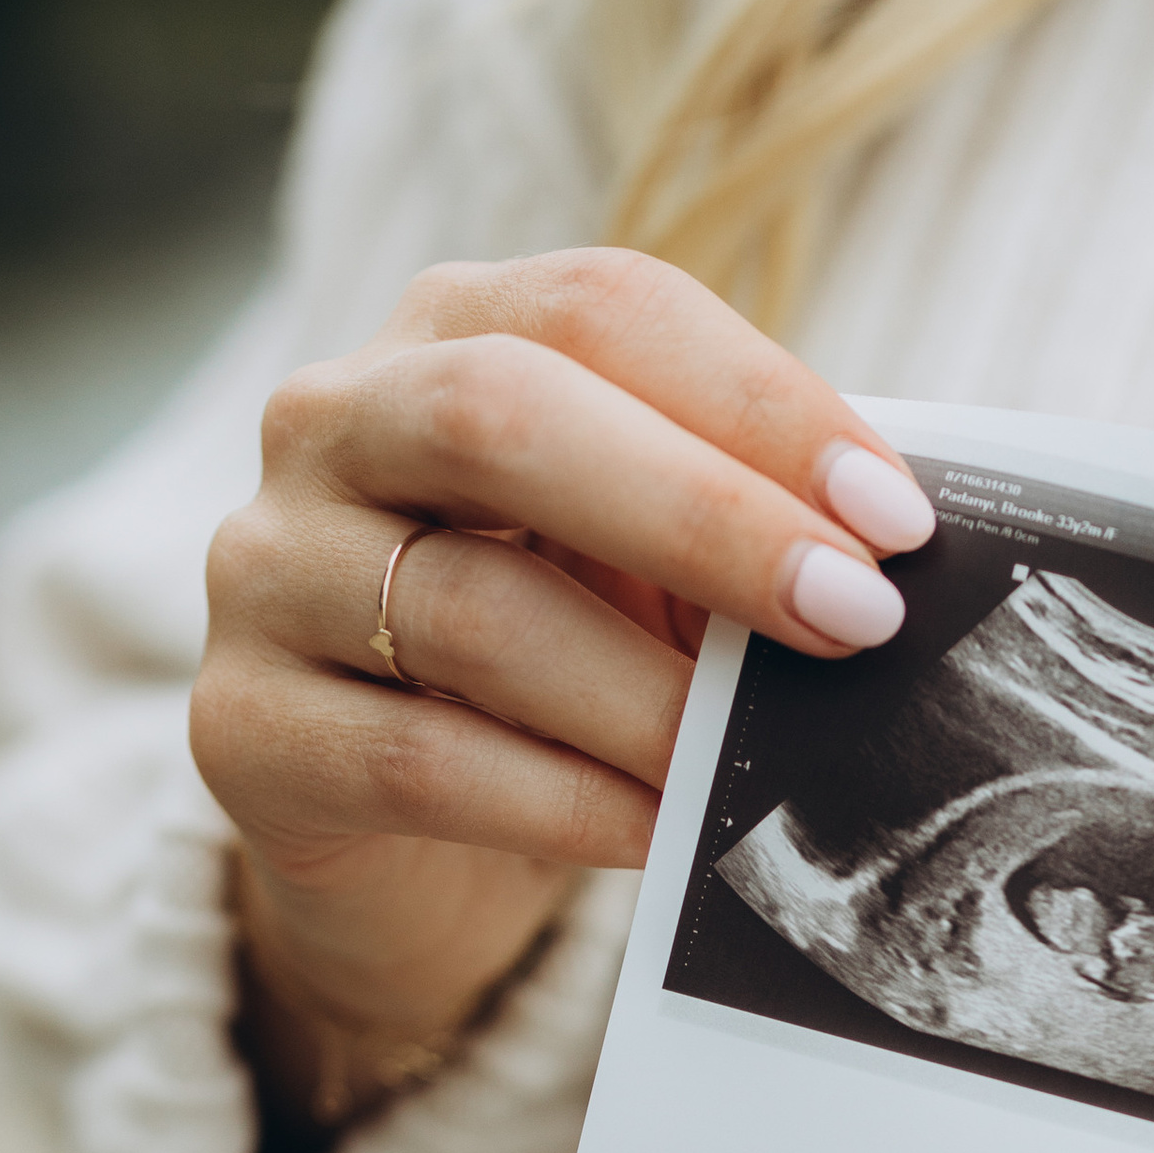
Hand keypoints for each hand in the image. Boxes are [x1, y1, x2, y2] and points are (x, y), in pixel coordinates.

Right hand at [191, 248, 933, 1127]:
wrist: (399, 843)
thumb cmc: (561, 666)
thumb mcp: (656, 570)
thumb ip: (750, 526)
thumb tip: (908, 549)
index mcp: (450, 332)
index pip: (602, 309)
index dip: (759, 402)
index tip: (896, 519)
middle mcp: (332, 421)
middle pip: (503, 416)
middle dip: (703, 516)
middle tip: (850, 617)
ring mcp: (267, 572)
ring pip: (466, 609)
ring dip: (643, 696)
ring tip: (750, 756)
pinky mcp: (245, 730)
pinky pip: (418, 760)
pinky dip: (563, 802)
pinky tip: (659, 833)